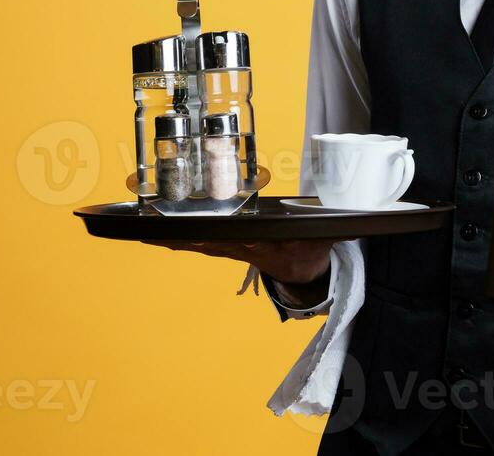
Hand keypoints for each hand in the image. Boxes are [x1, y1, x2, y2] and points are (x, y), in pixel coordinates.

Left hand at [141, 239, 335, 286]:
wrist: (306, 274)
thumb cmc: (312, 250)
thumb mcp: (322, 238)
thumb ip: (329, 228)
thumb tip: (347, 219)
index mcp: (262, 245)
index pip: (232, 239)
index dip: (210, 236)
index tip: (192, 233)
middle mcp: (242, 248)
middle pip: (206, 242)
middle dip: (180, 236)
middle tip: (152, 231)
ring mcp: (233, 250)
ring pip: (199, 244)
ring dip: (173, 239)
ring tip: (147, 232)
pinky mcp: (229, 249)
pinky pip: (200, 244)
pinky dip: (179, 240)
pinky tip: (158, 236)